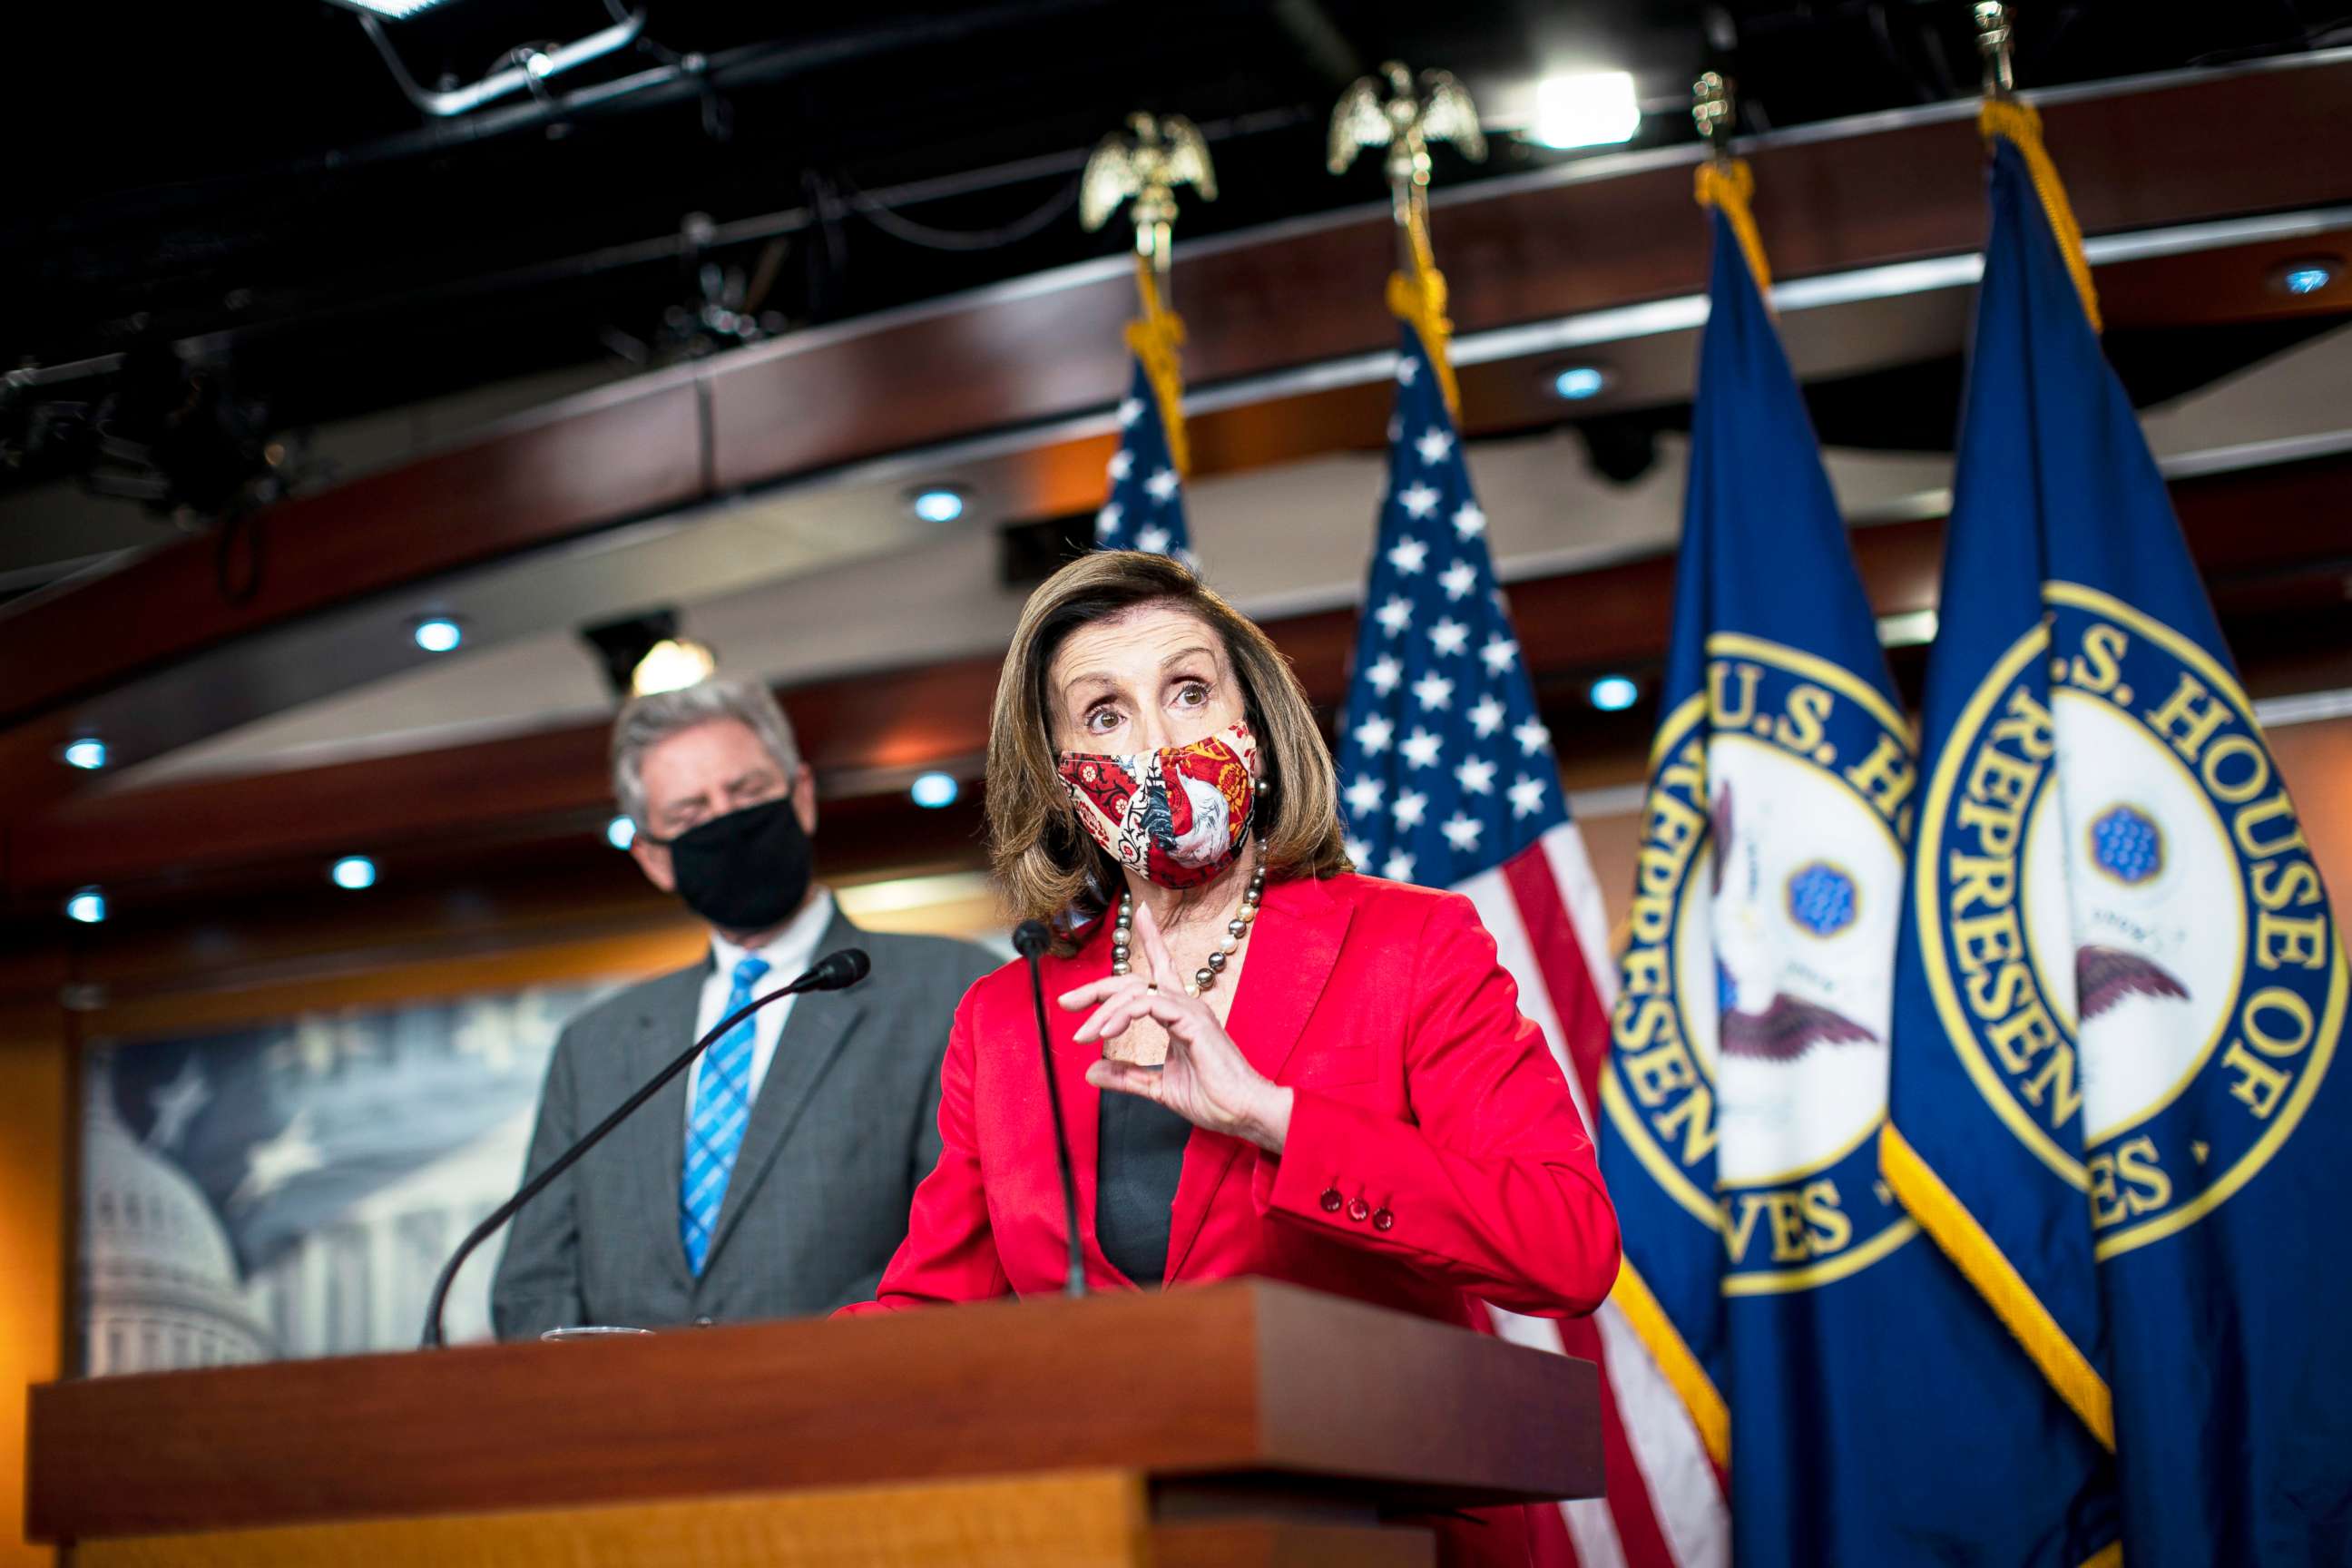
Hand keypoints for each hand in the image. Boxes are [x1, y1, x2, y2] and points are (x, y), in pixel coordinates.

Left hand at [1059, 897, 1293, 1152]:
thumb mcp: (1157, 1087)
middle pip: (1133, 980)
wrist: (1242, 1112)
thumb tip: (1091, 1071)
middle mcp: (1184, 1004)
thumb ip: (1126, 1076)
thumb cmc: (1212, 1098)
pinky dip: (1122, 1015)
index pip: (1161, 967)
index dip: (1151, 938)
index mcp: (1179, 1013)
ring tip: (1083, 1035)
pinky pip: (1148, 1005)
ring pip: (1135, 993)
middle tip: (1065, 1002)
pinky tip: (1106, 1032)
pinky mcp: (1192, 1020)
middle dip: (1096, 988)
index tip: (1139, 912)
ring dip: (1103, 1012)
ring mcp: (1189, 1009)